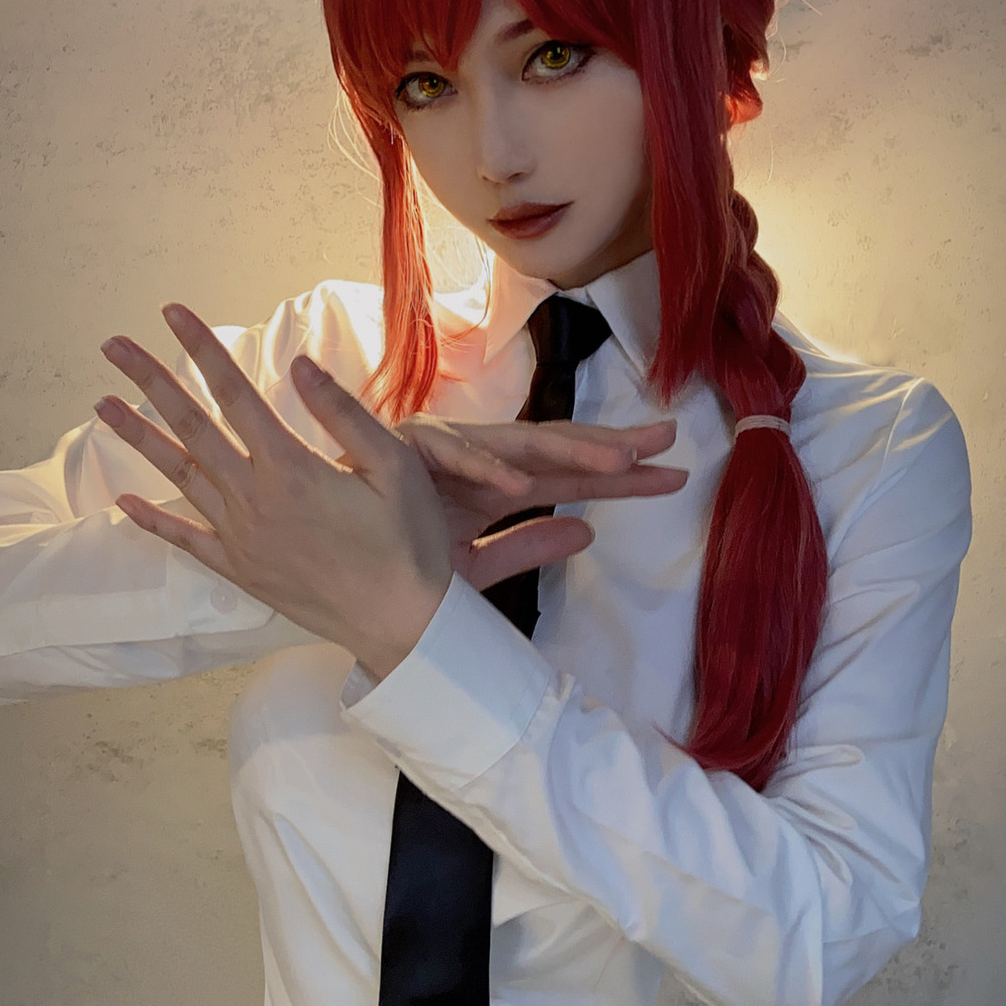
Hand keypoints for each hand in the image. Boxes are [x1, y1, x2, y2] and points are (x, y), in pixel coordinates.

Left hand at [95, 304, 455, 679]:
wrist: (403, 625)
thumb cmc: (409, 544)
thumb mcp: (395, 467)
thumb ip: (343, 414)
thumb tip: (299, 365)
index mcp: (290, 469)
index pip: (235, 394)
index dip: (202, 349)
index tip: (172, 314)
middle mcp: (254, 500)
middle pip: (191, 427)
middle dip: (150, 381)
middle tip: (113, 345)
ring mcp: (241, 538)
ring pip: (179, 476)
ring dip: (138, 437)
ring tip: (101, 405)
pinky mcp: (241, 571)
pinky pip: (185, 540)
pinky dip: (151, 520)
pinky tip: (121, 501)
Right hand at [382, 413, 688, 590]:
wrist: (331, 547)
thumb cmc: (396, 552)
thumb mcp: (473, 563)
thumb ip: (526, 549)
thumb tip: (587, 536)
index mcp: (500, 486)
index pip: (574, 479)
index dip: (623, 478)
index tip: (673, 476)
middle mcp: (483, 461)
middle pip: (560, 450)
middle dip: (612, 444)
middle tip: (667, 441)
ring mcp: (451, 448)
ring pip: (520, 443)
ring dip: (568, 449)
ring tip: (616, 458)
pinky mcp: (410, 447)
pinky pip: (455, 456)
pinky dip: (484, 466)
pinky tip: (520, 480)